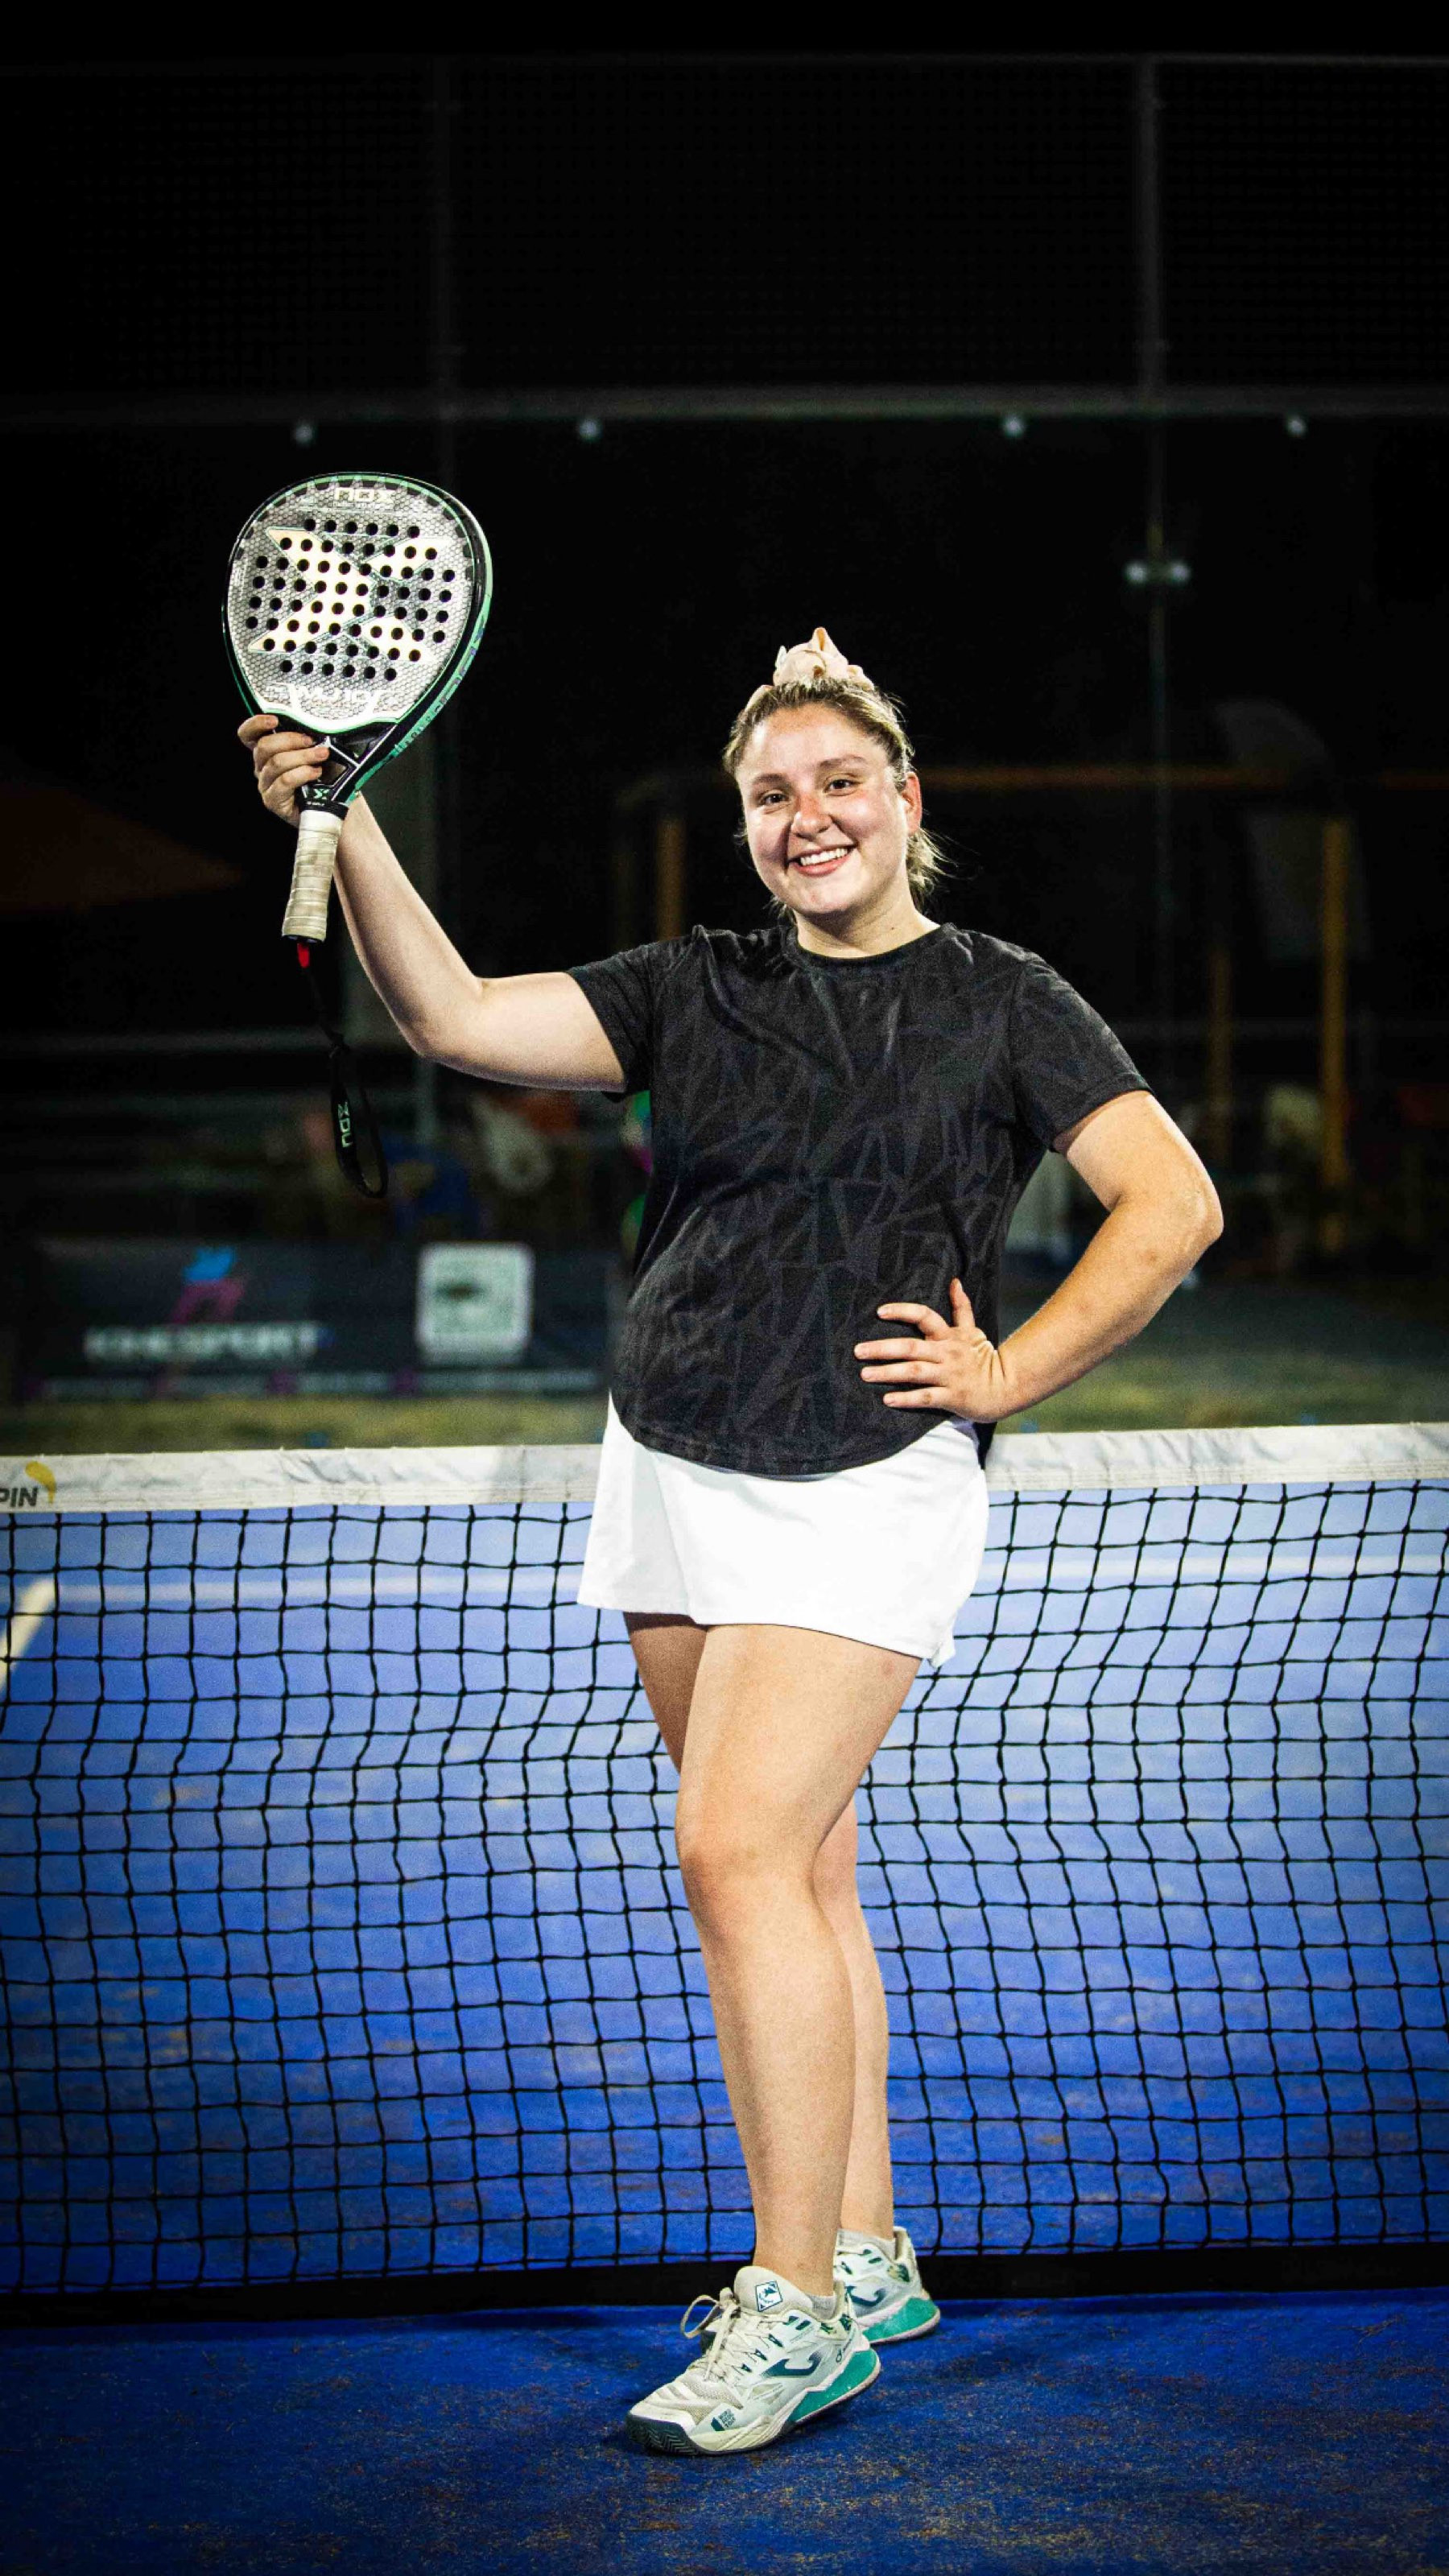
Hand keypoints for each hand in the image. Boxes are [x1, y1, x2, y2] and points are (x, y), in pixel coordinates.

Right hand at [238, 711, 332, 828]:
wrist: (329, 806)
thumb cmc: (323, 775)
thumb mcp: (314, 751)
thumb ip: (308, 736)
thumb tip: (317, 720)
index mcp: (266, 751)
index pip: (248, 735)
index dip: (256, 724)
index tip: (275, 720)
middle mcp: (261, 767)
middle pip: (264, 746)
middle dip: (290, 740)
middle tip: (311, 740)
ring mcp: (265, 785)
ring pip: (276, 763)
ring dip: (302, 756)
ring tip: (322, 755)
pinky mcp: (273, 801)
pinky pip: (284, 781)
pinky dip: (302, 774)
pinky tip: (316, 772)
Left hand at [855, 1279, 1013, 1420]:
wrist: (1005, 1387)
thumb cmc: (983, 1357)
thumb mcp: (973, 1330)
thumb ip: (961, 1308)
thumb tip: (955, 1282)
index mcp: (949, 1336)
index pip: (925, 1316)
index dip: (903, 1312)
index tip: (880, 1312)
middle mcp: (947, 1353)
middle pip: (911, 1347)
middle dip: (882, 1349)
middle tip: (858, 1351)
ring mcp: (949, 1375)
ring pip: (914, 1372)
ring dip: (888, 1373)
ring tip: (865, 1374)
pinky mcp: (952, 1397)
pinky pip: (926, 1397)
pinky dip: (906, 1398)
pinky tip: (888, 1398)